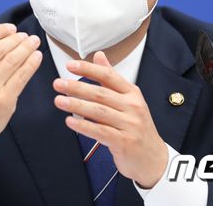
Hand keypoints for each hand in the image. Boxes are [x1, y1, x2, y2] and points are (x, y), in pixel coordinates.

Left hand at [52, 51, 167, 188]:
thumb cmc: (137, 127)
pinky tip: (71, 121)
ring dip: (76, 105)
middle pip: (101, 93)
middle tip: (59, 84)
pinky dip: (84, 126)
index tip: (70, 65)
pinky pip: (100, 131)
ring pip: (98, 111)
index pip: (108, 75)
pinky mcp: (124, 142)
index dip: (88, 69)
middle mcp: (132, 106)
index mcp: (132, 93)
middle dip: (77, 87)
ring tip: (59, 101)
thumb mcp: (128, 99)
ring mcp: (129, 124)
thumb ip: (111, 78)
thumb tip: (99, 56)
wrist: (153, 158)